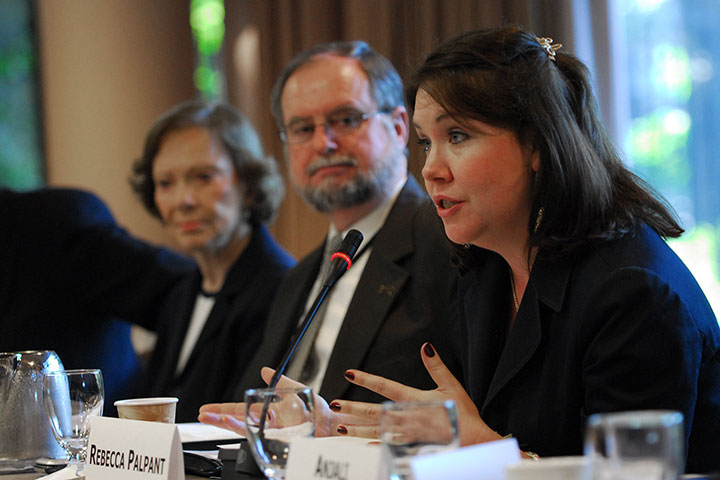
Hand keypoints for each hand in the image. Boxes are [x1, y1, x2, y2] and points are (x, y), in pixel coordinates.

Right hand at [198, 367, 370, 436]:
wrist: (335, 425)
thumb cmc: (320, 411)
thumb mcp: (299, 390)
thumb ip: (281, 381)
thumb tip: (266, 370)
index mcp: (272, 412)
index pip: (243, 409)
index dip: (225, 408)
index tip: (207, 408)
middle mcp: (270, 424)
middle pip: (239, 420)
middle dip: (219, 417)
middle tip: (202, 414)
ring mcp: (273, 433)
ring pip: (244, 429)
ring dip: (227, 422)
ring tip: (212, 417)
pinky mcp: (278, 440)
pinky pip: (258, 435)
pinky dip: (244, 430)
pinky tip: (233, 424)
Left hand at [331, 342, 502, 445]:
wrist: (473, 441)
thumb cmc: (462, 414)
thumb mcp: (451, 386)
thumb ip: (436, 367)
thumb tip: (426, 347)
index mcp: (414, 399)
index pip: (385, 386)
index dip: (366, 378)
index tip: (349, 373)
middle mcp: (407, 416)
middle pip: (374, 411)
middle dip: (352, 408)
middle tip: (334, 404)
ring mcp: (406, 433)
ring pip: (375, 430)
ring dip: (355, 428)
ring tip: (338, 426)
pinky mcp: (410, 446)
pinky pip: (386, 446)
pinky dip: (371, 445)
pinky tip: (359, 445)